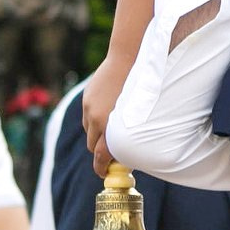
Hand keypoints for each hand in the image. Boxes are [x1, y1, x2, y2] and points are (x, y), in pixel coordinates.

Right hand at [83, 50, 135, 174]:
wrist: (129, 57)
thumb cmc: (143, 87)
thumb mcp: (139, 116)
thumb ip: (131, 134)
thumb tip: (129, 151)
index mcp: (109, 126)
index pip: (100, 156)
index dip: (101, 167)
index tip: (104, 173)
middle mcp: (96, 118)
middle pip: (92, 146)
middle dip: (100, 152)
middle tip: (112, 155)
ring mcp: (89, 107)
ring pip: (89, 131)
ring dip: (97, 135)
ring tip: (111, 132)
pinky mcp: (87, 97)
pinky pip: (88, 116)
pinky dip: (96, 120)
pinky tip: (109, 113)